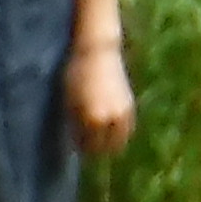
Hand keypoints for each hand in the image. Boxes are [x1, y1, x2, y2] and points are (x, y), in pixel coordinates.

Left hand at [66, 38, 136, 155]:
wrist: (97, 52)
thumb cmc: (76, 75)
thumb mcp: (69, 102)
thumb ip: (75, 124)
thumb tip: (76, 144)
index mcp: (93, 119)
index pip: (88, 148)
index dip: (80, 148)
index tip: (74, 144)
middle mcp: (111, 118)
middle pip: (105, 148)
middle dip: (95, 149)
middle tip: (85, 144)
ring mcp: (124, 112)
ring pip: (119, 141)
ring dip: (109, 143)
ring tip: (96, 136)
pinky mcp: (131, 106)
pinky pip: (127, 129)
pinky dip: (118, 133)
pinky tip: (107, 128)